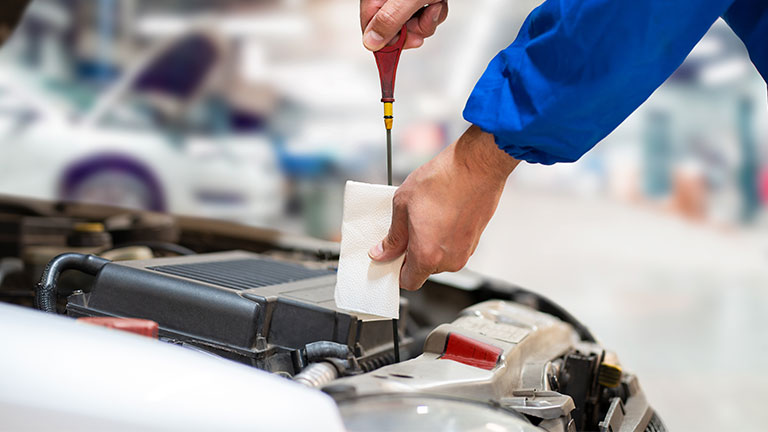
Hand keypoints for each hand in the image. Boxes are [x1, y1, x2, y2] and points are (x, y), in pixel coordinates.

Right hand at [360, 0, 448, 50]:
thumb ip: (389, 21)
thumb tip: (370, 43)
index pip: (370, 27)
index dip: (386, 41)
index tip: (401, 46)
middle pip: (393, 29)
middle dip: (414, 30)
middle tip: (423, 20)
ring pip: (412, 24)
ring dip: (428, 21)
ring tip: (434, 3)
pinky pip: (425, 16)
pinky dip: (435, 12)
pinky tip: (438, 1)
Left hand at [368, 125, 519, 289]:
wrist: (476, 166)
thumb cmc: (443, 180)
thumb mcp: (403, 205)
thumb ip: (393, 236)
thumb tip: (383, 252)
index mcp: (427, 256)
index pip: (409, 282)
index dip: (398, 270)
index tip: (393, 257)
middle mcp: (449, 260)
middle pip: (425, 270)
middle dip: (414, 254)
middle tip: (408, 229)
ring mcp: (465, 251)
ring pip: (440, 258)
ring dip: (431, 244)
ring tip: (428, 217)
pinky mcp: (475, 240)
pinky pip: (454, 247)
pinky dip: (446, 237)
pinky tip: (441, 214)